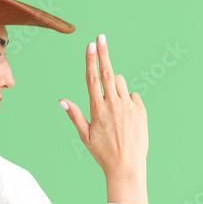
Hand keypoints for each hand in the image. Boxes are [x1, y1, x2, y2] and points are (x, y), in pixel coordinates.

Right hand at [59, 34, 148, 178]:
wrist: (126, 166)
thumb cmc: (103, 153)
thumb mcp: (85, 135)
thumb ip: (75, 115)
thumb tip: (61, 100)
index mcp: (97, 109)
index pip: (93, 79)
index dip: (91, 60)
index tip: (90, 45)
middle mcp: (113, 105)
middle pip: (108, 72)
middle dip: (104, 53)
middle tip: (101, 37)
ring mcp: (128, 107)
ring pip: (120, 83)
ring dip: (115, 85)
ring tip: (113, 104)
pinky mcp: (141, 111)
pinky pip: (133, 96)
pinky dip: (128, 100)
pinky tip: (125, 117)